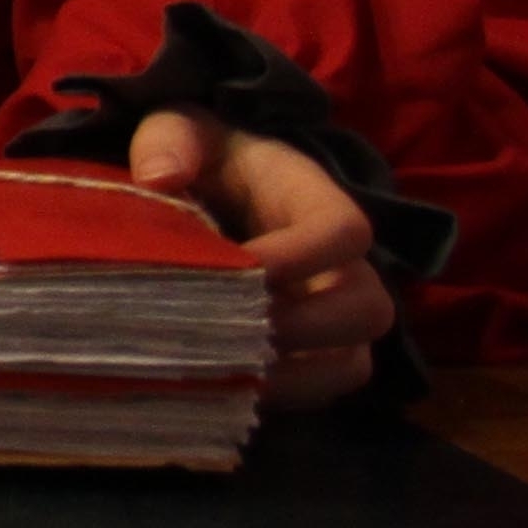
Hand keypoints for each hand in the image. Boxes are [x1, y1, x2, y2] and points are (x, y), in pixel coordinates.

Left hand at [127, 106, 393, 411]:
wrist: (207, 194)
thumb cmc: (201, 158)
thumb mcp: (180, 129)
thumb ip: (169, 141)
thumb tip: (159, 179)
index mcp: (315, 200)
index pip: (345, 231)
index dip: (303, 256)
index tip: (243, 268)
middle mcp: (340, 265)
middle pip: (368, 307)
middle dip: (305, 327)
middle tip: (236, 330)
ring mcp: (332, 315)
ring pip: (352, 362)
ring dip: (295, 376)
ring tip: (229, 371)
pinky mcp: (313, 354)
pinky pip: (322, 391)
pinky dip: (281, 398)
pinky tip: (223, 388)